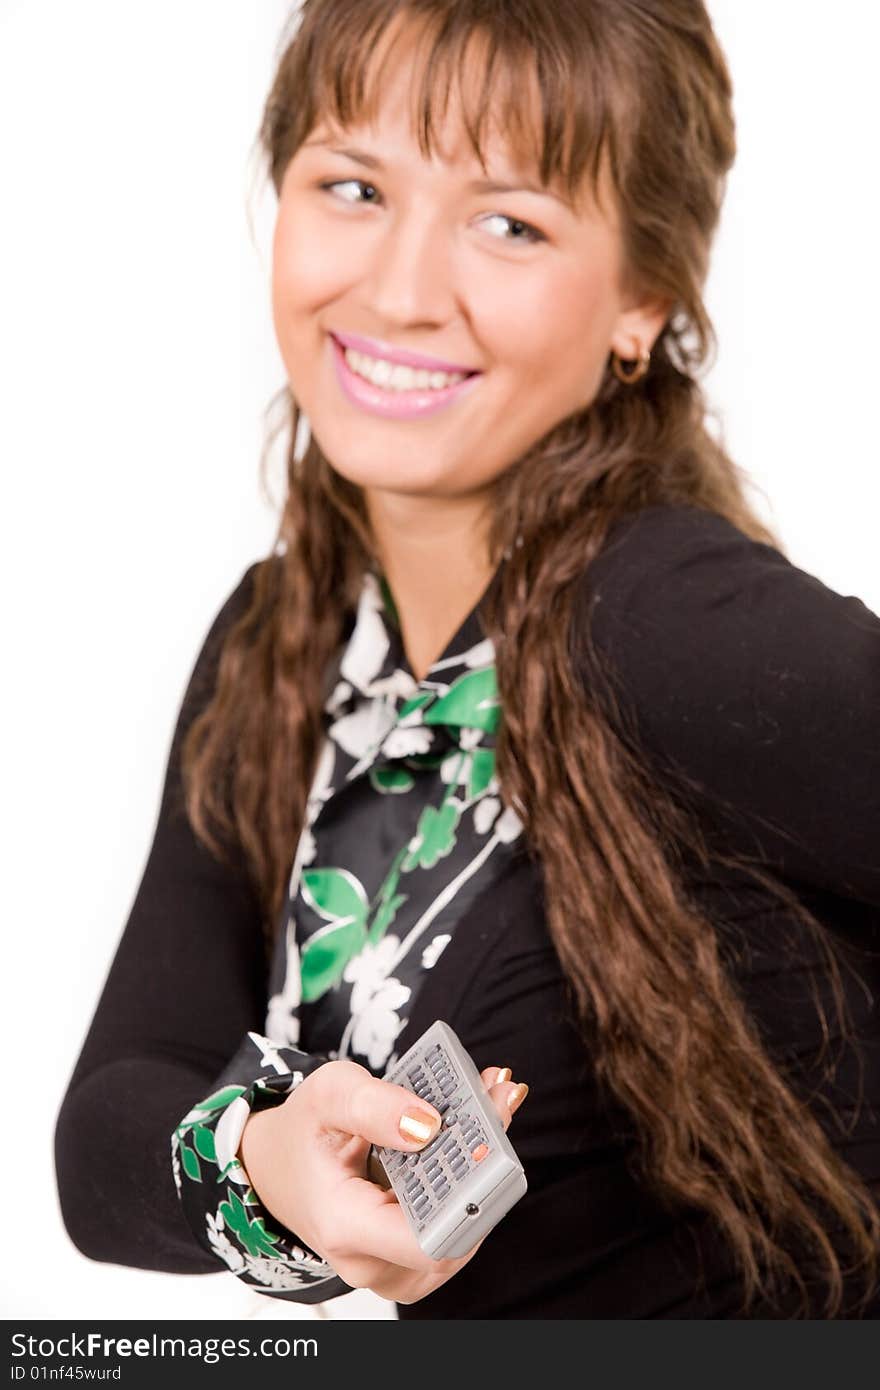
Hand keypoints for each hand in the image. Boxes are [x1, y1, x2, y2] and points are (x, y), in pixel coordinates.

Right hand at [239, 1059, 527, 1303]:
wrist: (278, 1167)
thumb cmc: (302, 1134)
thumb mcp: (326, 1096)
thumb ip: (373, 1106)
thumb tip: (428, 1125)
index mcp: (345, 1226)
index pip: (428, 1240)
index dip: (467, 1197)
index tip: (486, 1140)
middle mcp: (372, 1262)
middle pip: (455, 1230)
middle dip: (486, 1165)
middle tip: (498, 1099)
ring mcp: (393, 1267)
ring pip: (462, 1231)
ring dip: (485, 1171)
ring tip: (490, 1106)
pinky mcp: (410, 1260)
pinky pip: (455, 1228)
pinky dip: (471, 1182)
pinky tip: (475, 1135)